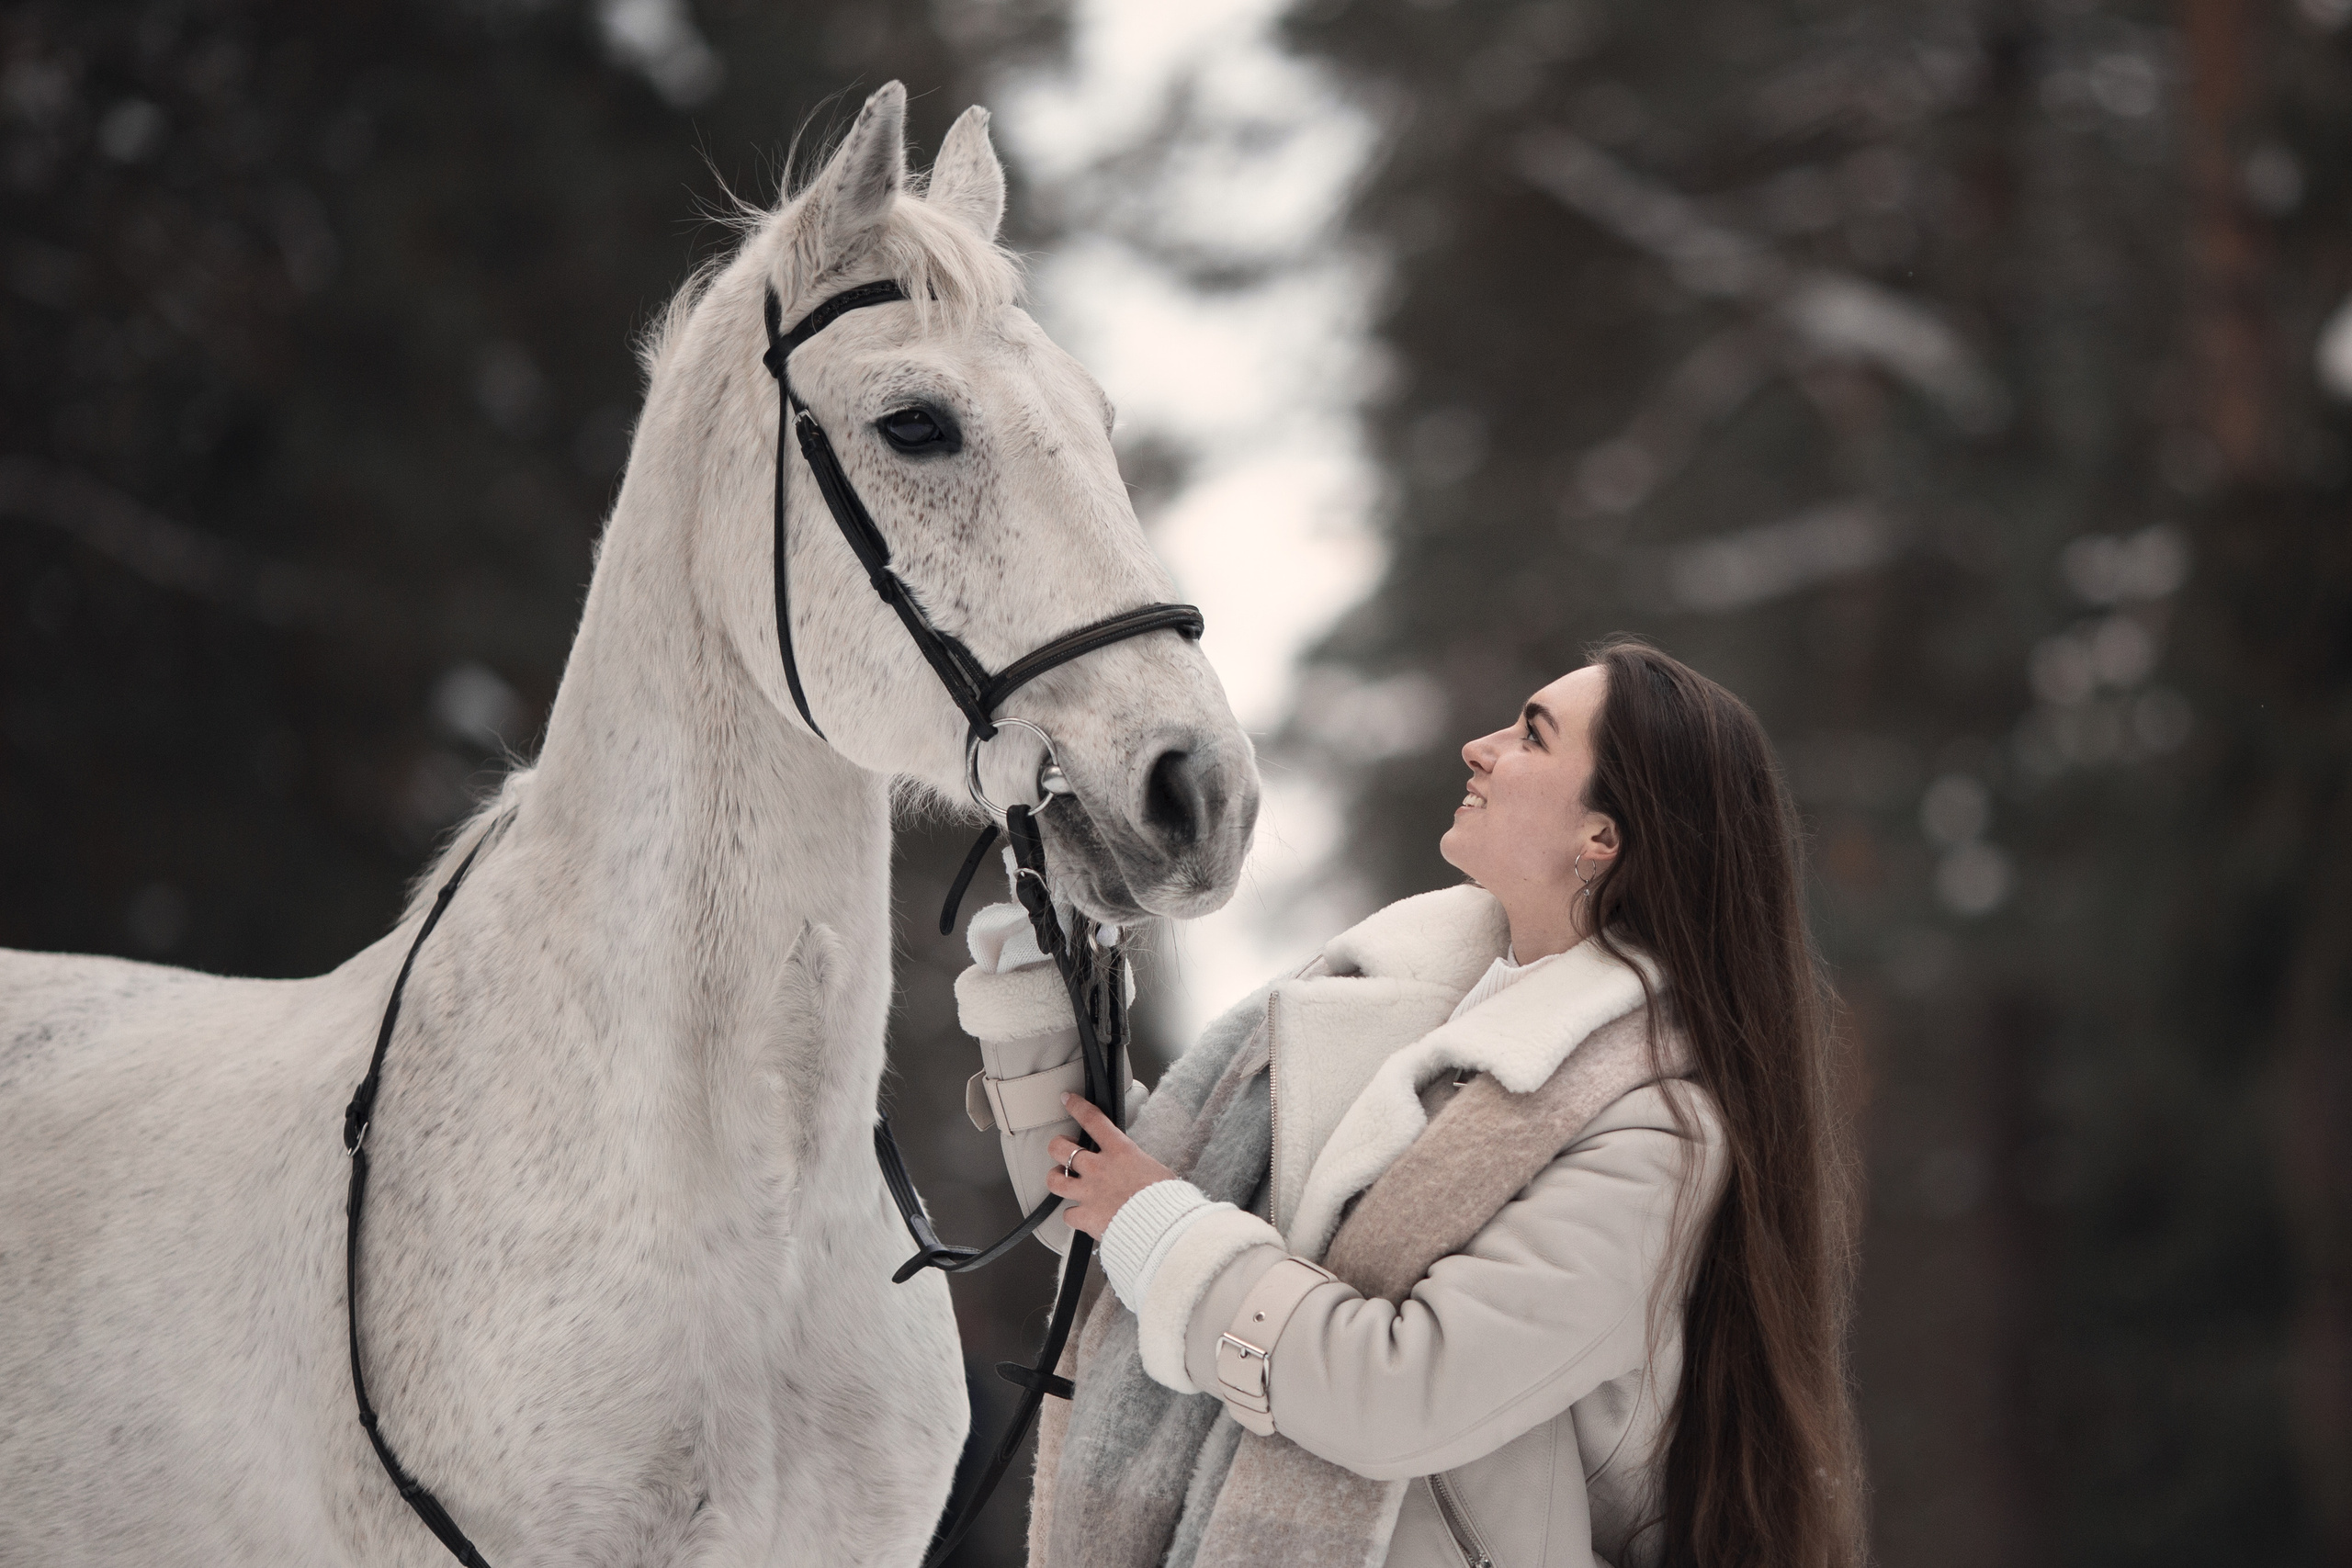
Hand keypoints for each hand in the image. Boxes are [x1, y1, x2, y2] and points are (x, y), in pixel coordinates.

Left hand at [1046, 1094, 1176, 1240]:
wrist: (1161, 1224)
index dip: (1077, 1107)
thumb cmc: (1166, 1198)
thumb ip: (1140, 1166)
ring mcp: (1089, 1193)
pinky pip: (1067, 1215)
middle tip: (1061, 1149)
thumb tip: (1142, 1170)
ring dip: (1056, 1178)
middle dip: (1057, 1146)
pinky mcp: (1086, 1217)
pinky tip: (1078, 1215)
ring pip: (1055, 1180)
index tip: (1068, 1099)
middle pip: (1061, 1148)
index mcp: (1120, 1152)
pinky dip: (1072, 1215)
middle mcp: (1099, 1169)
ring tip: (1061, 1178)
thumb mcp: (1157, 1170)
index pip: (1093, 1120)